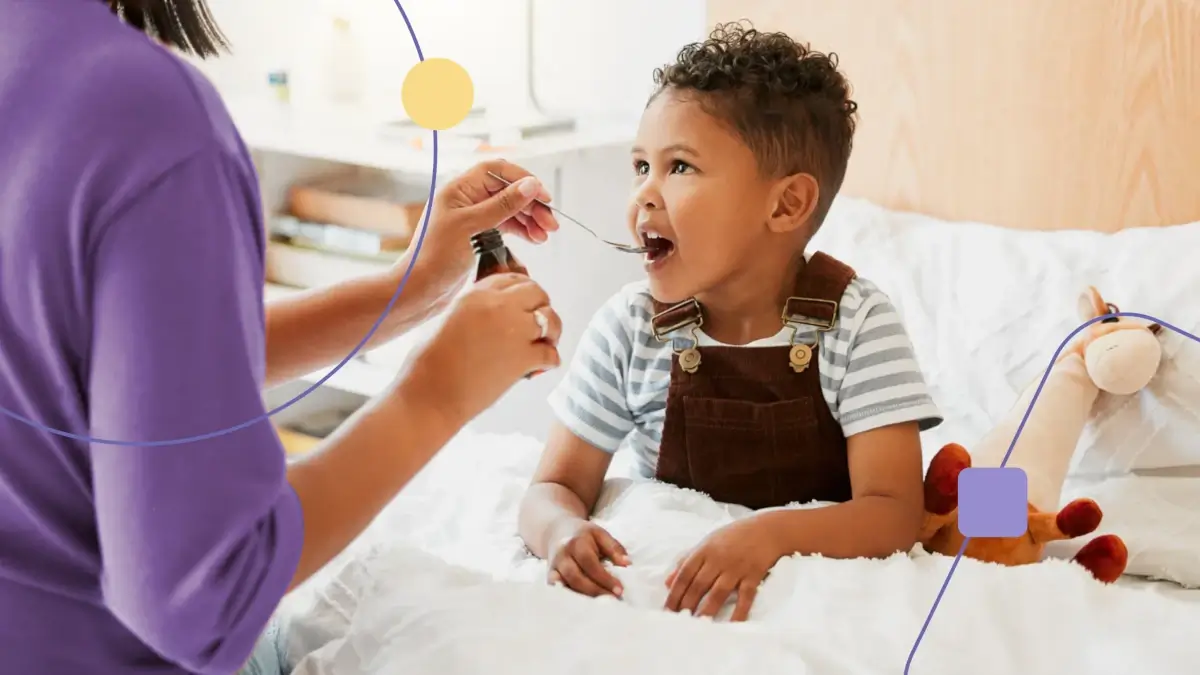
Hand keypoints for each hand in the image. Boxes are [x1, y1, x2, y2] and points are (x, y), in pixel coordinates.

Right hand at [392, 272, 562, 426]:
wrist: (428, 395)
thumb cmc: (428, 364)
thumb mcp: (447, 321)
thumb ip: (472, 311)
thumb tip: (491, 319)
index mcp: (476, 294)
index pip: (512, 279)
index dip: (522, 292)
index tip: (523, 306)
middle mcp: (499, 306)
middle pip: (537, 292)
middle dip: (540, 306)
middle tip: (536, 325)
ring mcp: (514, 331)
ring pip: (551, 319)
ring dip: (552, 331)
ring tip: (545, 344)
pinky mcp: (523, 358)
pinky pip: (551, 353)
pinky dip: (550, 360)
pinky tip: (540, 367)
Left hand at [399, 159, 559, 311]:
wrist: (419, 290)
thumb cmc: (434, 257)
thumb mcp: (470, 227)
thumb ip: (501, 205)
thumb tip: (530, 186)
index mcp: (458, 189)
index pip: (497, 171)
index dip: (523, 180)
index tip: (543, 197)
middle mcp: (465, 199)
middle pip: (507, 191)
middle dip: (531, 205)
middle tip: (551, 224)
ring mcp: (472, 217)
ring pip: (509, 209)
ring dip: (530, 219)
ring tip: (546, 234)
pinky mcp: (476, 235)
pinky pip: (505, 225)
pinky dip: (521, 230)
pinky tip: (535, 238)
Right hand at [546, 519, 630, 597]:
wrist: (557, 531)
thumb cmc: (583, 535)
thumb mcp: (600, 534)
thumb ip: (614, 548)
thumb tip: (626, 564)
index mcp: (577, 542)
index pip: (590, 563)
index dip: (604, 578)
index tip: (619, 590)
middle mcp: (562, 555)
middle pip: (576, 577)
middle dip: (595, 591)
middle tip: (612, 599)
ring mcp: (553, 566)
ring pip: (566, 585)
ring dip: (583, 597)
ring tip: (600, 605)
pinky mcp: (549, 576)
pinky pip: (558, 590)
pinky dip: (569, 598)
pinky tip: (583, 606)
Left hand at [664, 518, 780, 620]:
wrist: (767, 529)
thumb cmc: (734, 536)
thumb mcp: (708, 542)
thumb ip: (687, 560)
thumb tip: (668, 582)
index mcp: (704, 550)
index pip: (685, 574)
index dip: (675, 592)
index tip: (667, 609)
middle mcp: (718, 559)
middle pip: (698, 585)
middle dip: (687, 604)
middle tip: (679, 620)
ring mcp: (736, 568)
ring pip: (718, 592)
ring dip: (707, 610)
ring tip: (699, 625)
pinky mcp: (753, 575)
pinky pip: (745, 596)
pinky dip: (739, 611)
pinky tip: (732, 624)